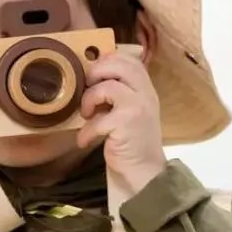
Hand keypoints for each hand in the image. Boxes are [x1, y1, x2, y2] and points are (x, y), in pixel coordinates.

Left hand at [77, 51, 166, 193]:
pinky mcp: (126, 123)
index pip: (129, 60)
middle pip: (119, 65)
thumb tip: (92, 79)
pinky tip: (85, 140)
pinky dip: (87, 131)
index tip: (94, 76)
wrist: (144, 172)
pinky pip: (98, 119)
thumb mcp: (131, 112)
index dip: (107, 60)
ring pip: (107, 87)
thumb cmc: (133, 143)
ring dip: (89, 99)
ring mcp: (137, 107)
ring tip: (86, 115)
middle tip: (87, 88)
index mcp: (146, 89)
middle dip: (96, 72)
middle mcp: (145, 94)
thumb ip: (120, 95)